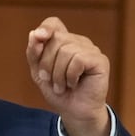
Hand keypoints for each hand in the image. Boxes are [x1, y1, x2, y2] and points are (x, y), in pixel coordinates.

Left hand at [26, 16, 111, 135]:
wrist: (74, 112)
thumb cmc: (59, 92)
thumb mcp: (39, 73)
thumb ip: (34, 54)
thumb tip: (34, 34)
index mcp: (63, 42)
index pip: (54, 23)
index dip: (45, 28)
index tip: (38, 38)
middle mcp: (78, 42)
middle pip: (56, 39)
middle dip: (46, 63)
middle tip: (50, 80)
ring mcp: (90, 49)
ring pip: (66, 50)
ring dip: (58, 74)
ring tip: (62, 86)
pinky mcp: (100, 60)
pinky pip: (78, 59)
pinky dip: (71, 75)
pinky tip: (74, 84)